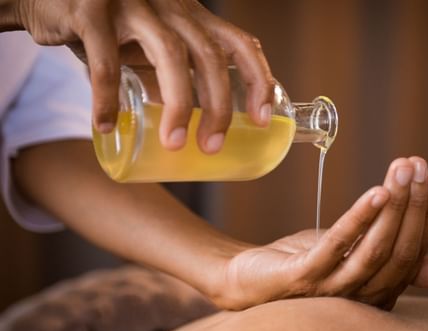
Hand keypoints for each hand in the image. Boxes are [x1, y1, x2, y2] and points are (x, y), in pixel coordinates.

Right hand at [12, 0, 273, 151]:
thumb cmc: (112, 27)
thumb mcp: (151, 47)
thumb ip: (171, 76)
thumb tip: (189, 123)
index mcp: (192, 17)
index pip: (240, 43)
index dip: (259, 80)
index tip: (263, 119)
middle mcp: (171, 7)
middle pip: (210, 56)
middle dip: (218, 106)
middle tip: (212, 146)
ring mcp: (134, 5)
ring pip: (170, 54)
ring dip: (177, 105)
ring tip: (174, 144)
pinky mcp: (92, 10)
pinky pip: (105, 59)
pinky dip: (106, 97)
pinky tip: (106, 125)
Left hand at [211, 157, 427, 309]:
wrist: (247, 280)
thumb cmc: (303, 265)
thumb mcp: (352, 260)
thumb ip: (388, 261)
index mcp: (377, 295)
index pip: (414, 255)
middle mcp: (361, 299)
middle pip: (400, 252)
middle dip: (415, 205)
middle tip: (420, 165)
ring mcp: (332, 291)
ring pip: (375, 249)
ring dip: (394, 206)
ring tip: (402, 170)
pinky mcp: (304, 278)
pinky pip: (337, 246)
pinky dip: (359, 218)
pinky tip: (376, 192)